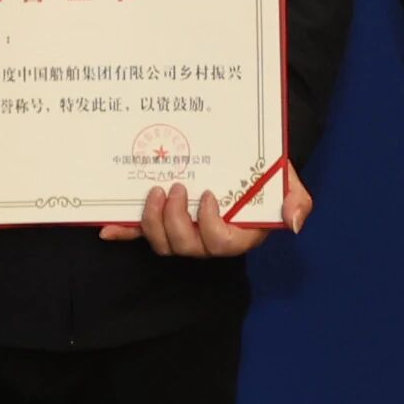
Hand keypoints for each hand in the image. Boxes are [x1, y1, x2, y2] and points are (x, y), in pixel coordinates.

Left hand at [107, 175, 310, 256]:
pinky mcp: (163, 221)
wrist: (245, 155)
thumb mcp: (288, 181)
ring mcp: (184, 231)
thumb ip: (296, 200)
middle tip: (173, 188)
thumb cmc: (266, 172)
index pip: (222, 245)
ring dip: (152, 222)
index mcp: (238, 233)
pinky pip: (140, 234)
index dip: (210, 226)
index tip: (207, 195)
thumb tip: (294, 221)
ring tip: (154, 192)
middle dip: (175, 222)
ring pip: (163, 244)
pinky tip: (107, 229)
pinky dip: (124, 233)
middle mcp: (208, 238)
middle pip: (186, 247)